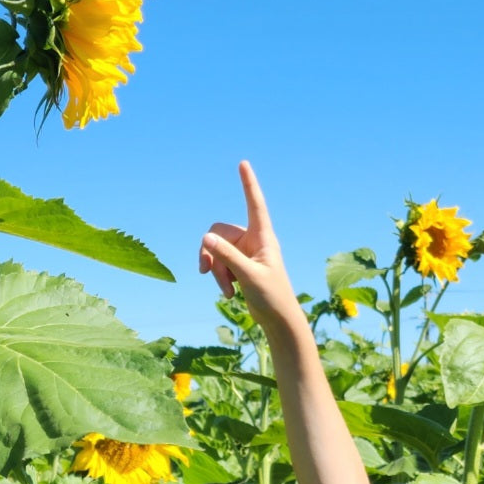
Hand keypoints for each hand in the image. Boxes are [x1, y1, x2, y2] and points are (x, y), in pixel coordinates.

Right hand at [198, 162, 298, 329]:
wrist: (278, 320)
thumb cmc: (272, 297)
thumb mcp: (248, 276)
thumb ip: (227, 257)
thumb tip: (206, 237)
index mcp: (263, 237)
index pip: (255, 205)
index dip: (248, 184)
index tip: (244, 164)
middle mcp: (253, 241)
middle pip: (219, 233)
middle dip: (212, 254)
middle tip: (207, 273)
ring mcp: (245, 253)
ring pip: (216, 250)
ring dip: (217, 271)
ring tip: (227, 291)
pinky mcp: (239, 266)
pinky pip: (218, 263)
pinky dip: (219, 277)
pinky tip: (229, 294)